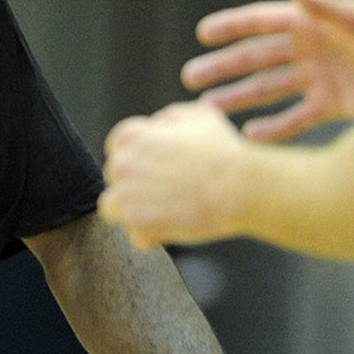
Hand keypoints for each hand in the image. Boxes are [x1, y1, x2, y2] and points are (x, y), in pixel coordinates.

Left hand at [99, 101, 245, 249]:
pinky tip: (174, 227)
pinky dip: (153, 237)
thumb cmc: (222, 151)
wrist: (240, 186)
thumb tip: (155, 127)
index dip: (137, 158)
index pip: (116, 148)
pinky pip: (136, 236)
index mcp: (130, 136)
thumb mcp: (196, 116)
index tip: (156, 167)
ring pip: (113, 208)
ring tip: (163, 211)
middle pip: (115, 179)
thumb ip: (167, 119)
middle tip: (166, 190)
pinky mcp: (139, 224)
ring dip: (134, 212)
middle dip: (135, 185)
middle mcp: (121, 165)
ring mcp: (127, 197)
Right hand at [182, 0, 353, 141]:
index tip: (202, 34)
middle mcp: (310, 50)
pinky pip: (296, 119)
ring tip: (207, 109)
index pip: (263, 23)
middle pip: (256, 59)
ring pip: (268, 90)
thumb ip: (326, 5)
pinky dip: (274, 128)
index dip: (233, 27)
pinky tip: (249, 135)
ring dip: (238, 98)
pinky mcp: (333, 105)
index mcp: (312, 24)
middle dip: (223, 68)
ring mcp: (319, 79)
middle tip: (189, 78)